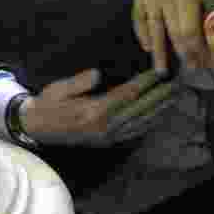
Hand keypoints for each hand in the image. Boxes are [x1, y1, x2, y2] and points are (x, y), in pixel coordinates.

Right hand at [19, 68, 162, 146]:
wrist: (36, 129)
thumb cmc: (48, 104)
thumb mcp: (58, 89)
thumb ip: (79, 83)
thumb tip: (97, 73)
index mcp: (94, 111)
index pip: (126, 94)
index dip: (145, 83)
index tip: (160, 72)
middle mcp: (104, 126)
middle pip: (139, 109)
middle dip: (160, 96)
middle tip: (177, 84)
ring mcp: (107, 136)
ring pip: (140, 122)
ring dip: (159, 110)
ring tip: (174, 98)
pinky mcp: (107, 142)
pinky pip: (133, 133)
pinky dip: (148, 124)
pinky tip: (159, 116)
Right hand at [133, 0, 213, 74]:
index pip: (190, 30)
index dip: (197, 50)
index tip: (205, 63)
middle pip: (173, 32)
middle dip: (183, 54)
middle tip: (192, 70)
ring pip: (154, 28)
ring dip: (159, 52)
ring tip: (163, 71)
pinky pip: (139, 15)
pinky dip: (143, 33)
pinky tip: (149, 48)